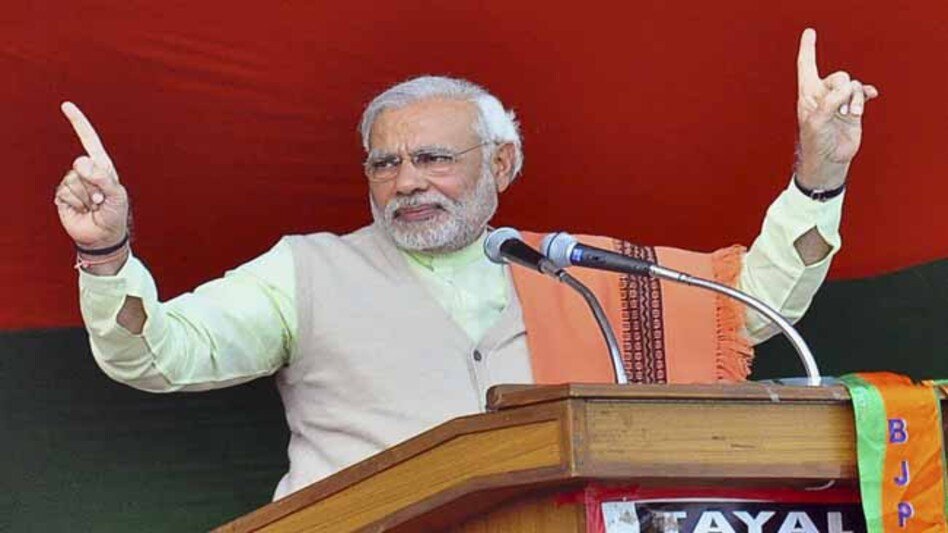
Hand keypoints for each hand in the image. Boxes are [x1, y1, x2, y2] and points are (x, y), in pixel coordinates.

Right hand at [54, 102, 128, 248]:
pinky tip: (82, 210)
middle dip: (94, 183)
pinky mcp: (62, 195)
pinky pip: (65, 192)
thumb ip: (102, 178)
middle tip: (102, 199)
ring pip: (74, 180)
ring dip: (86, 196)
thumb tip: (80, 163)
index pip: (89, 140)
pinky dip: (76, 203)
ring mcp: (72, 182)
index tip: (66, 105)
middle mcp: (85, 171)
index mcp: (102, 166)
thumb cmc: (114, 215)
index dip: (78, 123)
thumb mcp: (116, 195)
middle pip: (82, 165)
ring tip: (93, 206)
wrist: (102, 237)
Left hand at [796, 28, 879, 189]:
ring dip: (855, 99)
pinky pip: (863, 92)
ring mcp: (839, 101)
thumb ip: (828, 103)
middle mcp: (823, 95)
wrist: (829, 160)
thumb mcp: (816, 123)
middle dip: (843, 89)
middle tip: (840, 110)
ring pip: (853, 85)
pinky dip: (866, 93)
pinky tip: (872, 96)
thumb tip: (847, 89)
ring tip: (851, 115)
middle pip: (839, 76)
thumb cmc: (815, 143)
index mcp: (808, 95)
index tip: (810, 32)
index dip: (808, 49)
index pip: (807, 67)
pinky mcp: (852, 109)